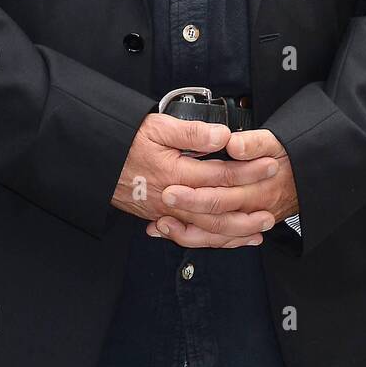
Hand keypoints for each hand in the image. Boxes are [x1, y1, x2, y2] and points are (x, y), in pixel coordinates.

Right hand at [110, 114, 282, 247]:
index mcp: (176, 173)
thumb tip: (222, 137)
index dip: (248, 171)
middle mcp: (173, 198)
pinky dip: (212, 239)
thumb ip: (191, 132)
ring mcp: (165, 213)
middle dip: (247, 210)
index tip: (269, 164)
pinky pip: (190, 235)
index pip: (221, 175)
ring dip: (234, 232)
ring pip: (205, 230)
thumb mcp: (157, 127)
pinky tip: (228, 238)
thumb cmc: (124, 141)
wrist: (94, 160)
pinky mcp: (159, 219)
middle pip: (218, 211)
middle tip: (271, 208)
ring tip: (257, 230)